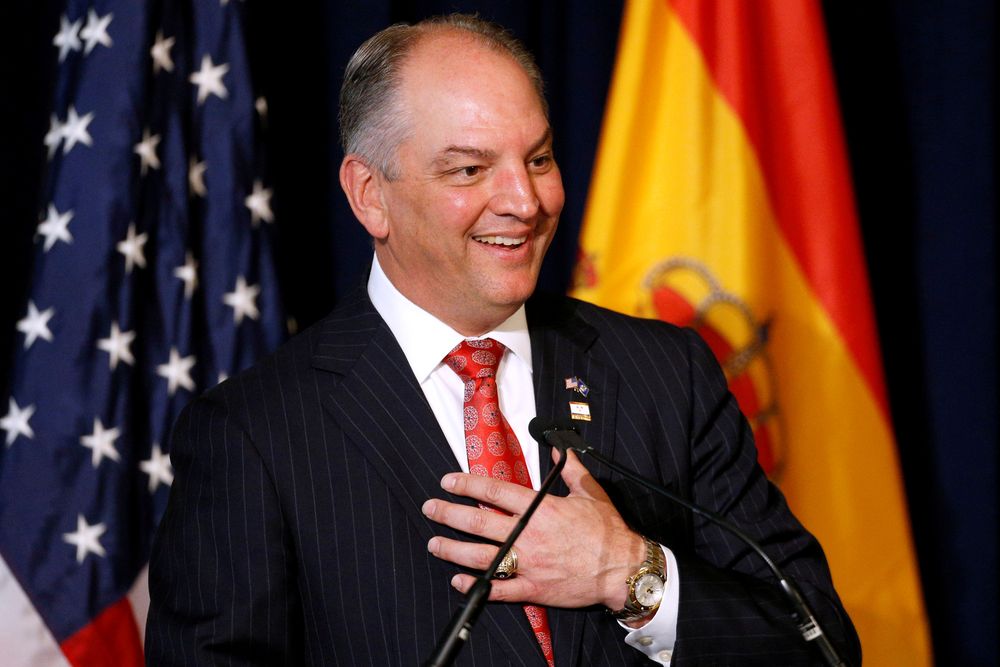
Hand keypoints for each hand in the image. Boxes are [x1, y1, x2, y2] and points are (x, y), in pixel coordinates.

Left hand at [421, 448, 645, 609]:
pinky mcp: (533, 588)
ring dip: (453, 549)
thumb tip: (562, 449)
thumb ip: (572, 470)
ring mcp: (529, 563)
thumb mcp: (591, 493)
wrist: (623, 569)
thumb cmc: (608, 532)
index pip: (494, 492)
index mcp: (541, 509)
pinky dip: (475, 586)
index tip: (448, 481)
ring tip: (434, 544)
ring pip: (480, 556)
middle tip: (431, 509)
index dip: (467, 484)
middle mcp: (529, 535)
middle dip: (449, 514)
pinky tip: (458, 581)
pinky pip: (498, 589)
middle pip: (479, 522)